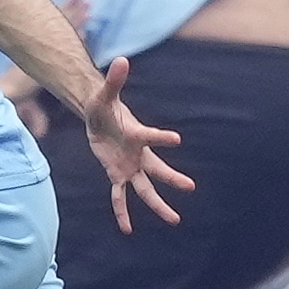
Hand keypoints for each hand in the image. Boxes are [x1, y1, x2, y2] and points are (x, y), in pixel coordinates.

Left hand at [79, 58, 194, 231]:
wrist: (99, 118)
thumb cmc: (104, 105)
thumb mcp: (104, 95)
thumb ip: (114, 80)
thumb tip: (122, 59)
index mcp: (137, 134)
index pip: (150, 136)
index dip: (161, 137)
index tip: (177, 140)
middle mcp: (138, 154)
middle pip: (157, 170)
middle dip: (172, 179)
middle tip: (190, 187)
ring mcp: (129, 167)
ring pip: (145, 190)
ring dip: (158, 205)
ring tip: (174, 220)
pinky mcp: (116, 174)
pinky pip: (120, 197)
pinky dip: (122, 212)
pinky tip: (127, 229)